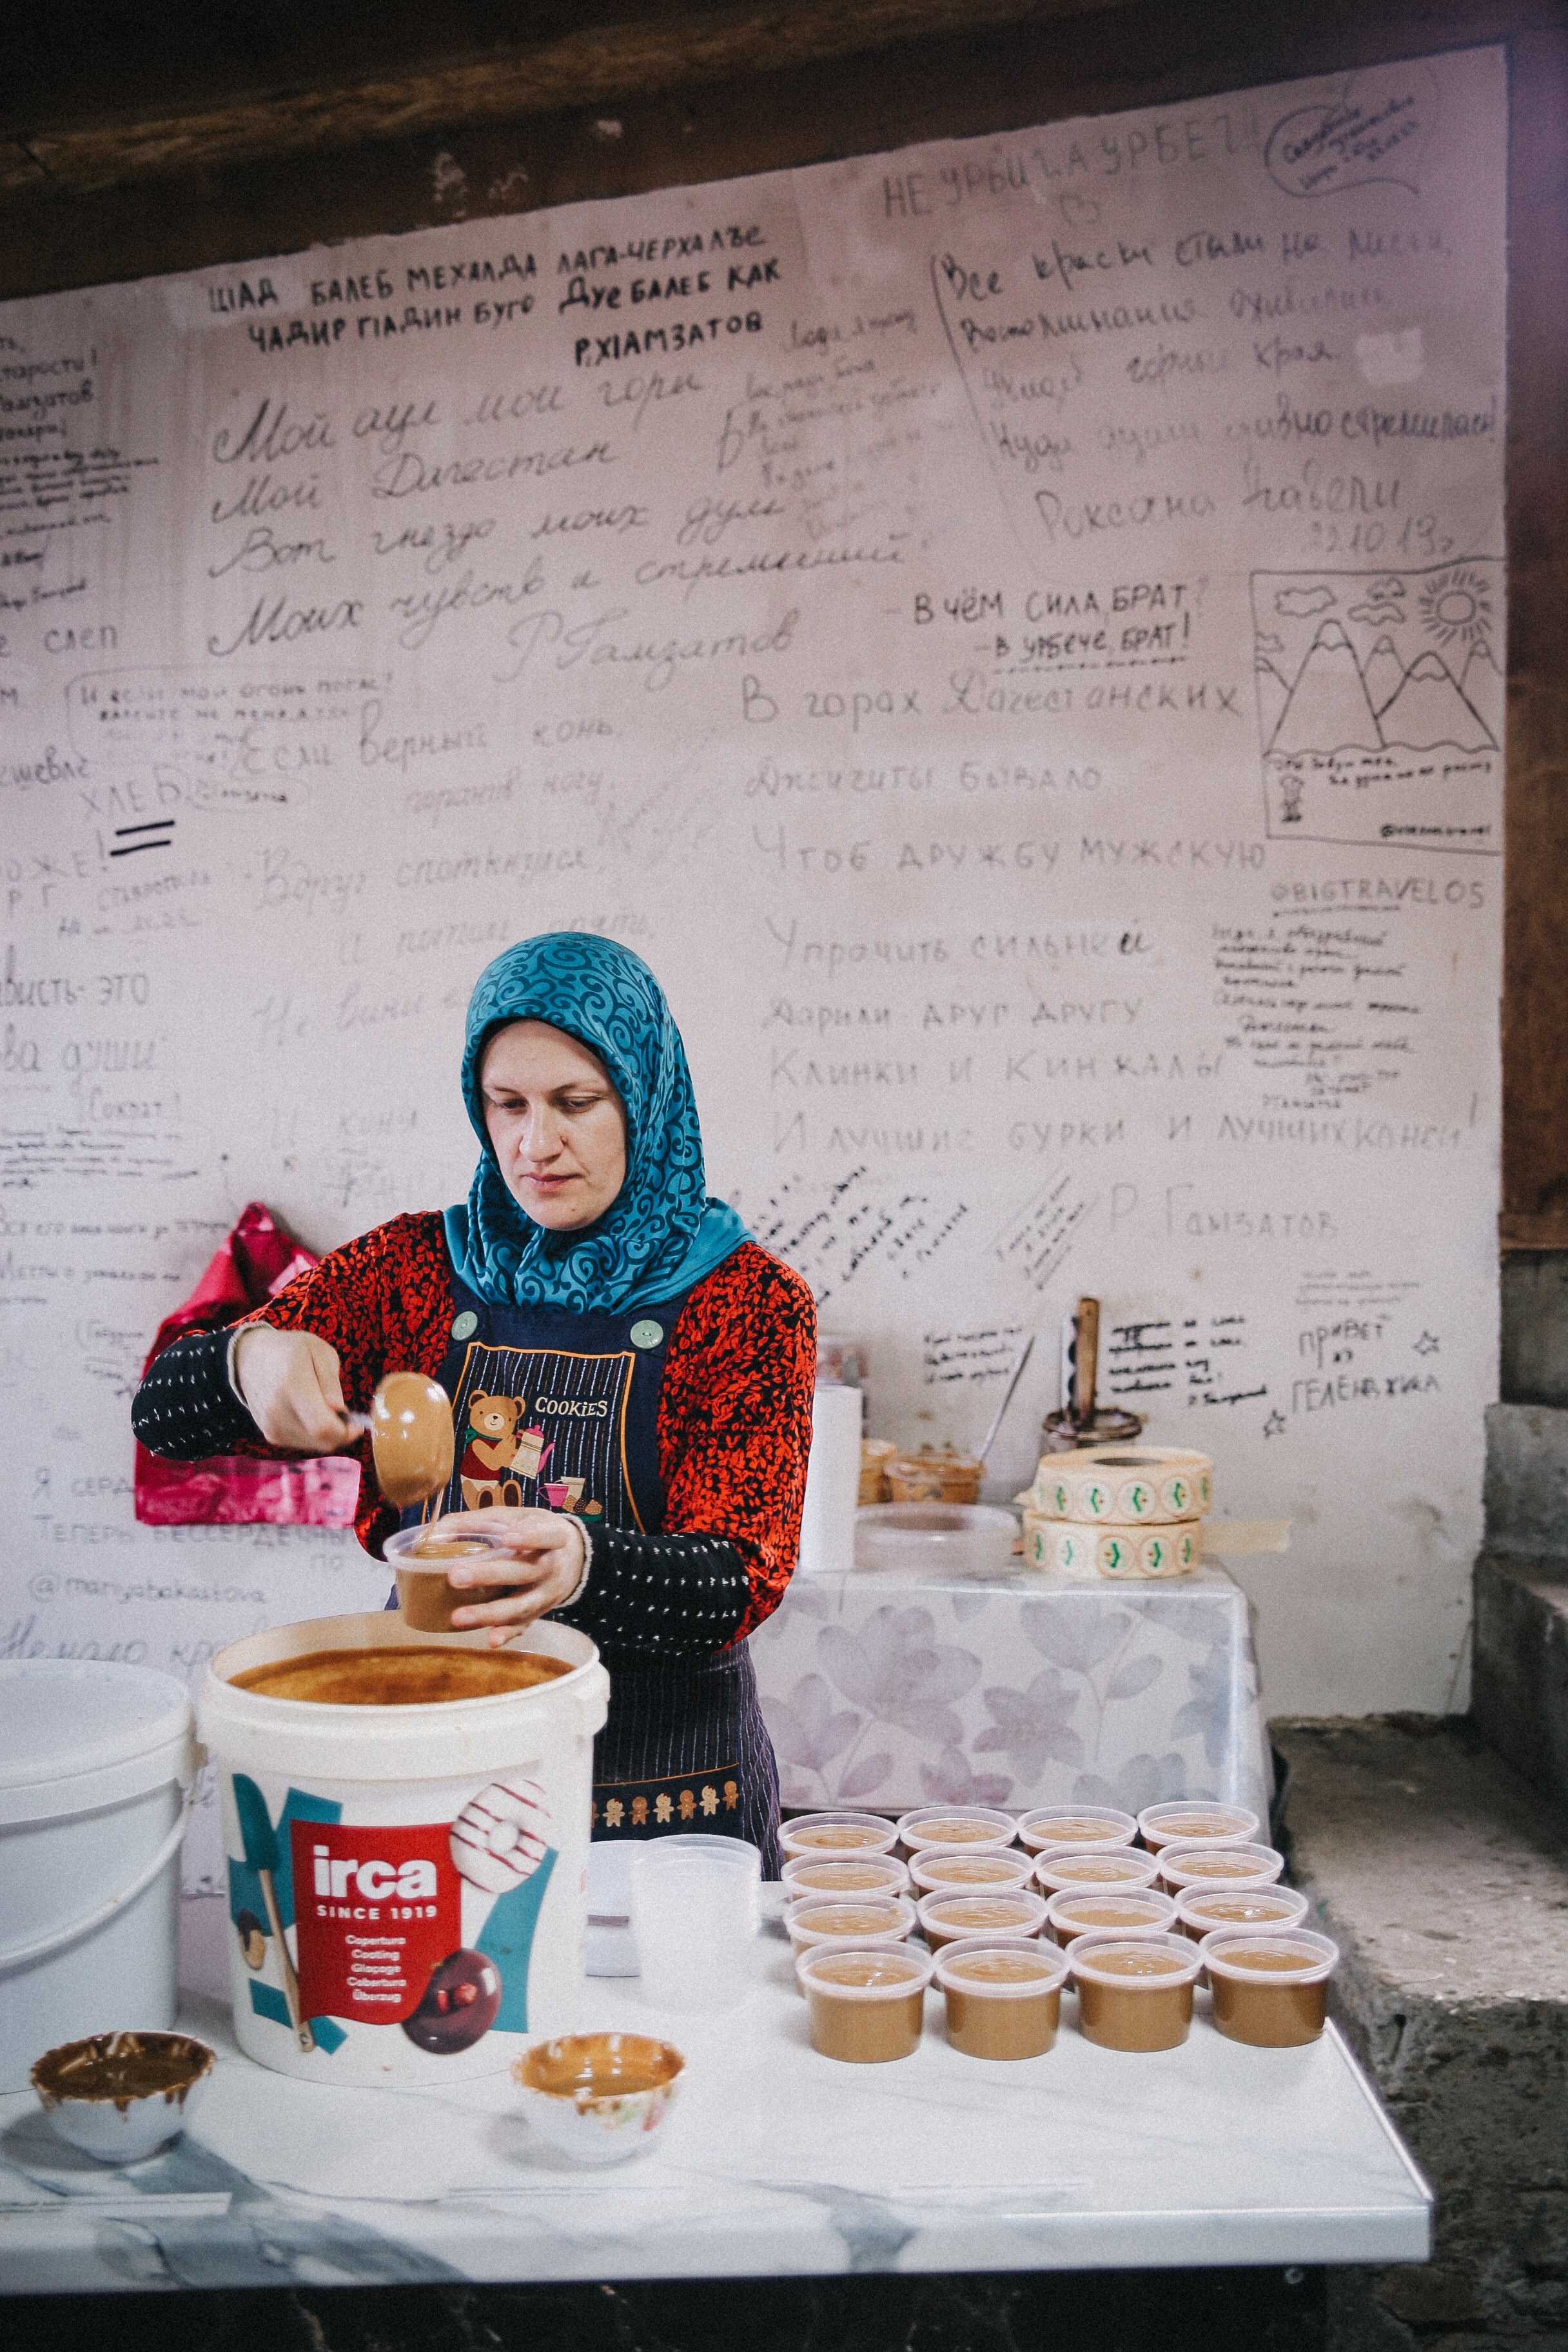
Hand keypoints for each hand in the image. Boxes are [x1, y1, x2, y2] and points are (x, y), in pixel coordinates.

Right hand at [231, 1324, 358, 1452]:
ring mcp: (271, 1425)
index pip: (322, 1426)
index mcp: (292, 1384)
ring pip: (313, 1444)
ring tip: (323, 1407)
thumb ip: (331, 1381)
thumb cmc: (291, 1351)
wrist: (250, 1359)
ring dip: (326, 1433)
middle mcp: (278, 1409)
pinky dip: (312, 1433)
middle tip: (345, 1415)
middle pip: (320, 1439)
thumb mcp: (319, 1351)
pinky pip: (302, 1442)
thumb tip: (338, 1408)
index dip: (346, 1431)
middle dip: (341, 1432)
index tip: (358, 1424)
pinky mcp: (270, 1434)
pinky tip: (308, 1412)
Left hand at [434, 1507, 586, 1644]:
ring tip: (458, 1616)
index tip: (508, 1537)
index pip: (546, 1535)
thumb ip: (479, 1521)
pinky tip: (490, 1640)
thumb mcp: (516, 1517)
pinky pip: (523, 1626)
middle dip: (489, 1575)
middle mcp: (551, 1567)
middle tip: (455, 1576)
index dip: (529, 1536)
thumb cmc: (534, 1531)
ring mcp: (545, 1593)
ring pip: (520, 1605)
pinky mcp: (538, 1613)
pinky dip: (507, 1634)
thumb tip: (436, 1533)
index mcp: (552, 1536)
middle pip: (523, 1572)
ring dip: (489, 1613)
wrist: (574, 1559)